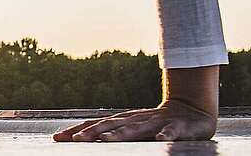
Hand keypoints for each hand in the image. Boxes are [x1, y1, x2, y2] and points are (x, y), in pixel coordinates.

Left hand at [52, 99, 217, 141]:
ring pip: (137, 128)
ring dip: (122, 133)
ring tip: (107, 140)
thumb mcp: (132, 129)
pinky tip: (161, 139)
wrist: (192, 110)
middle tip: (76, 140)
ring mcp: (157, 122)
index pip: (96, 124)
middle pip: (111, 125)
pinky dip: (166, 135)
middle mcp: (136, 119)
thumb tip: (81, 141)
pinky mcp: (178, 127)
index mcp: (124, 120)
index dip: (77, 130)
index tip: (58, 138)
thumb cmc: (157, 123)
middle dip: (93, 132)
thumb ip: (111, 134)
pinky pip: (172, 131)